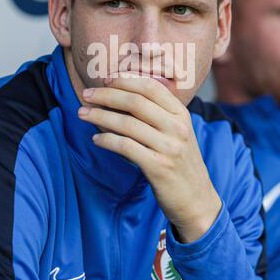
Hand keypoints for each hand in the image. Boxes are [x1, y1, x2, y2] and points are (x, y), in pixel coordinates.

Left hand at [78, 76, 221, 242]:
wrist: (197, 199)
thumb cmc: (180, 162)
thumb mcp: (178, 132)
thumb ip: (158, 114)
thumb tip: (119, 95)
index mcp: (181, 114)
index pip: (151, 87)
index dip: (125, 80)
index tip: (105, 80)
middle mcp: (177, 127)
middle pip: (136, 101)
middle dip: (106, 95)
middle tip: (87, 94)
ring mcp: (169, 147)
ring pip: (127, 123)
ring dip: (99, 116)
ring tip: (83, 113)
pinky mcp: (158, 167)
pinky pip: (125, 147)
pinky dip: (106, 140)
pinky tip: (96, 140)